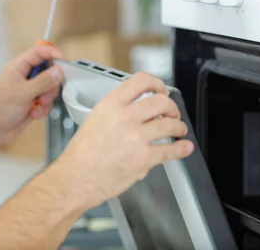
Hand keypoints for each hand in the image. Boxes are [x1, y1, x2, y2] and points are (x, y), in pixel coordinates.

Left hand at [0, 44, 65, 147]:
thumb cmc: (1, 108)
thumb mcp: (23, 93)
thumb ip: (43, 81)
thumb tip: (60, 71)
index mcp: (18, 67)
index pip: (39, 52)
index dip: (53, 54)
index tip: (66, 63)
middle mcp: (24, 75)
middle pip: (48, 70)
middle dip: (51, 84)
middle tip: (47, 93)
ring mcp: (28, 89)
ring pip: (49, 87)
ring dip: (47, 98)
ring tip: (38, 106)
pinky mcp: (32, 102)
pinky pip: (46, 101)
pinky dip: (42, 108)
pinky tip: (34, 114)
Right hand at [54, 72, 193, 209]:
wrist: (76, 178)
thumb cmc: (81, 154)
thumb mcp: (94, 119)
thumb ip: (116, 111)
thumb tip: (137, 111)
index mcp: (110, 105)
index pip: (141, 81)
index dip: (156, 83)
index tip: (160, 89)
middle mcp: (125, 117)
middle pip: (161, 102)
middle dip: (171, 107)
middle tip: (171, 113)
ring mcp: (137, 138)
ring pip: (170, 125)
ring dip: (178, 127)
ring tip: (178, 129)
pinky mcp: (144, 159)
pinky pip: (170, 150)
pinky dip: (181, 148)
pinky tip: (183, 147)